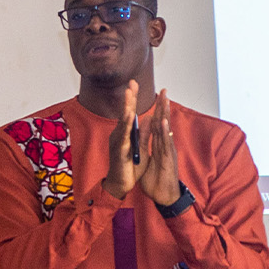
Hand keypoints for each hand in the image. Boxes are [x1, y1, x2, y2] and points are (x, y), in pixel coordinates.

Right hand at [102, 81, 144, 198]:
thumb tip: (149, 118)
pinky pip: (123, 137)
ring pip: (123, 123)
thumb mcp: (140, 147)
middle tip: (131, 83)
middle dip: (129, 98)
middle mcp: (120, 135)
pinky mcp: (119, 152)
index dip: (132, 99)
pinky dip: (127, 126)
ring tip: (130, 94)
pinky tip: (130, 117)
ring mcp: (118, 143)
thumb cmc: (129, 167)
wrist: (120, 185)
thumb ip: (144, 133)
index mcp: (126, 134)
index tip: (134, 84)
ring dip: (127, 107)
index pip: (130, 113)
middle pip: (125, 113)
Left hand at [139, 89, 181, 206]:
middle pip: (164, 123)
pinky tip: (163, 121)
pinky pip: (165, 144)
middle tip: (164, 90)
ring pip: (166, 131)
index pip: (159, 124)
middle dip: (164, 106)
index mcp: (161, 144)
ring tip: (165, 99)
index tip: (158, 95)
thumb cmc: (158, 179)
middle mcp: (166, 145)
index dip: (158, 109)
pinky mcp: (168, 159)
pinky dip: (165, 132)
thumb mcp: (150, 159)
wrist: (164, 197)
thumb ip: (149, 145)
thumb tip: (147, 136)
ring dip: (166, 114)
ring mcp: (168, 151)